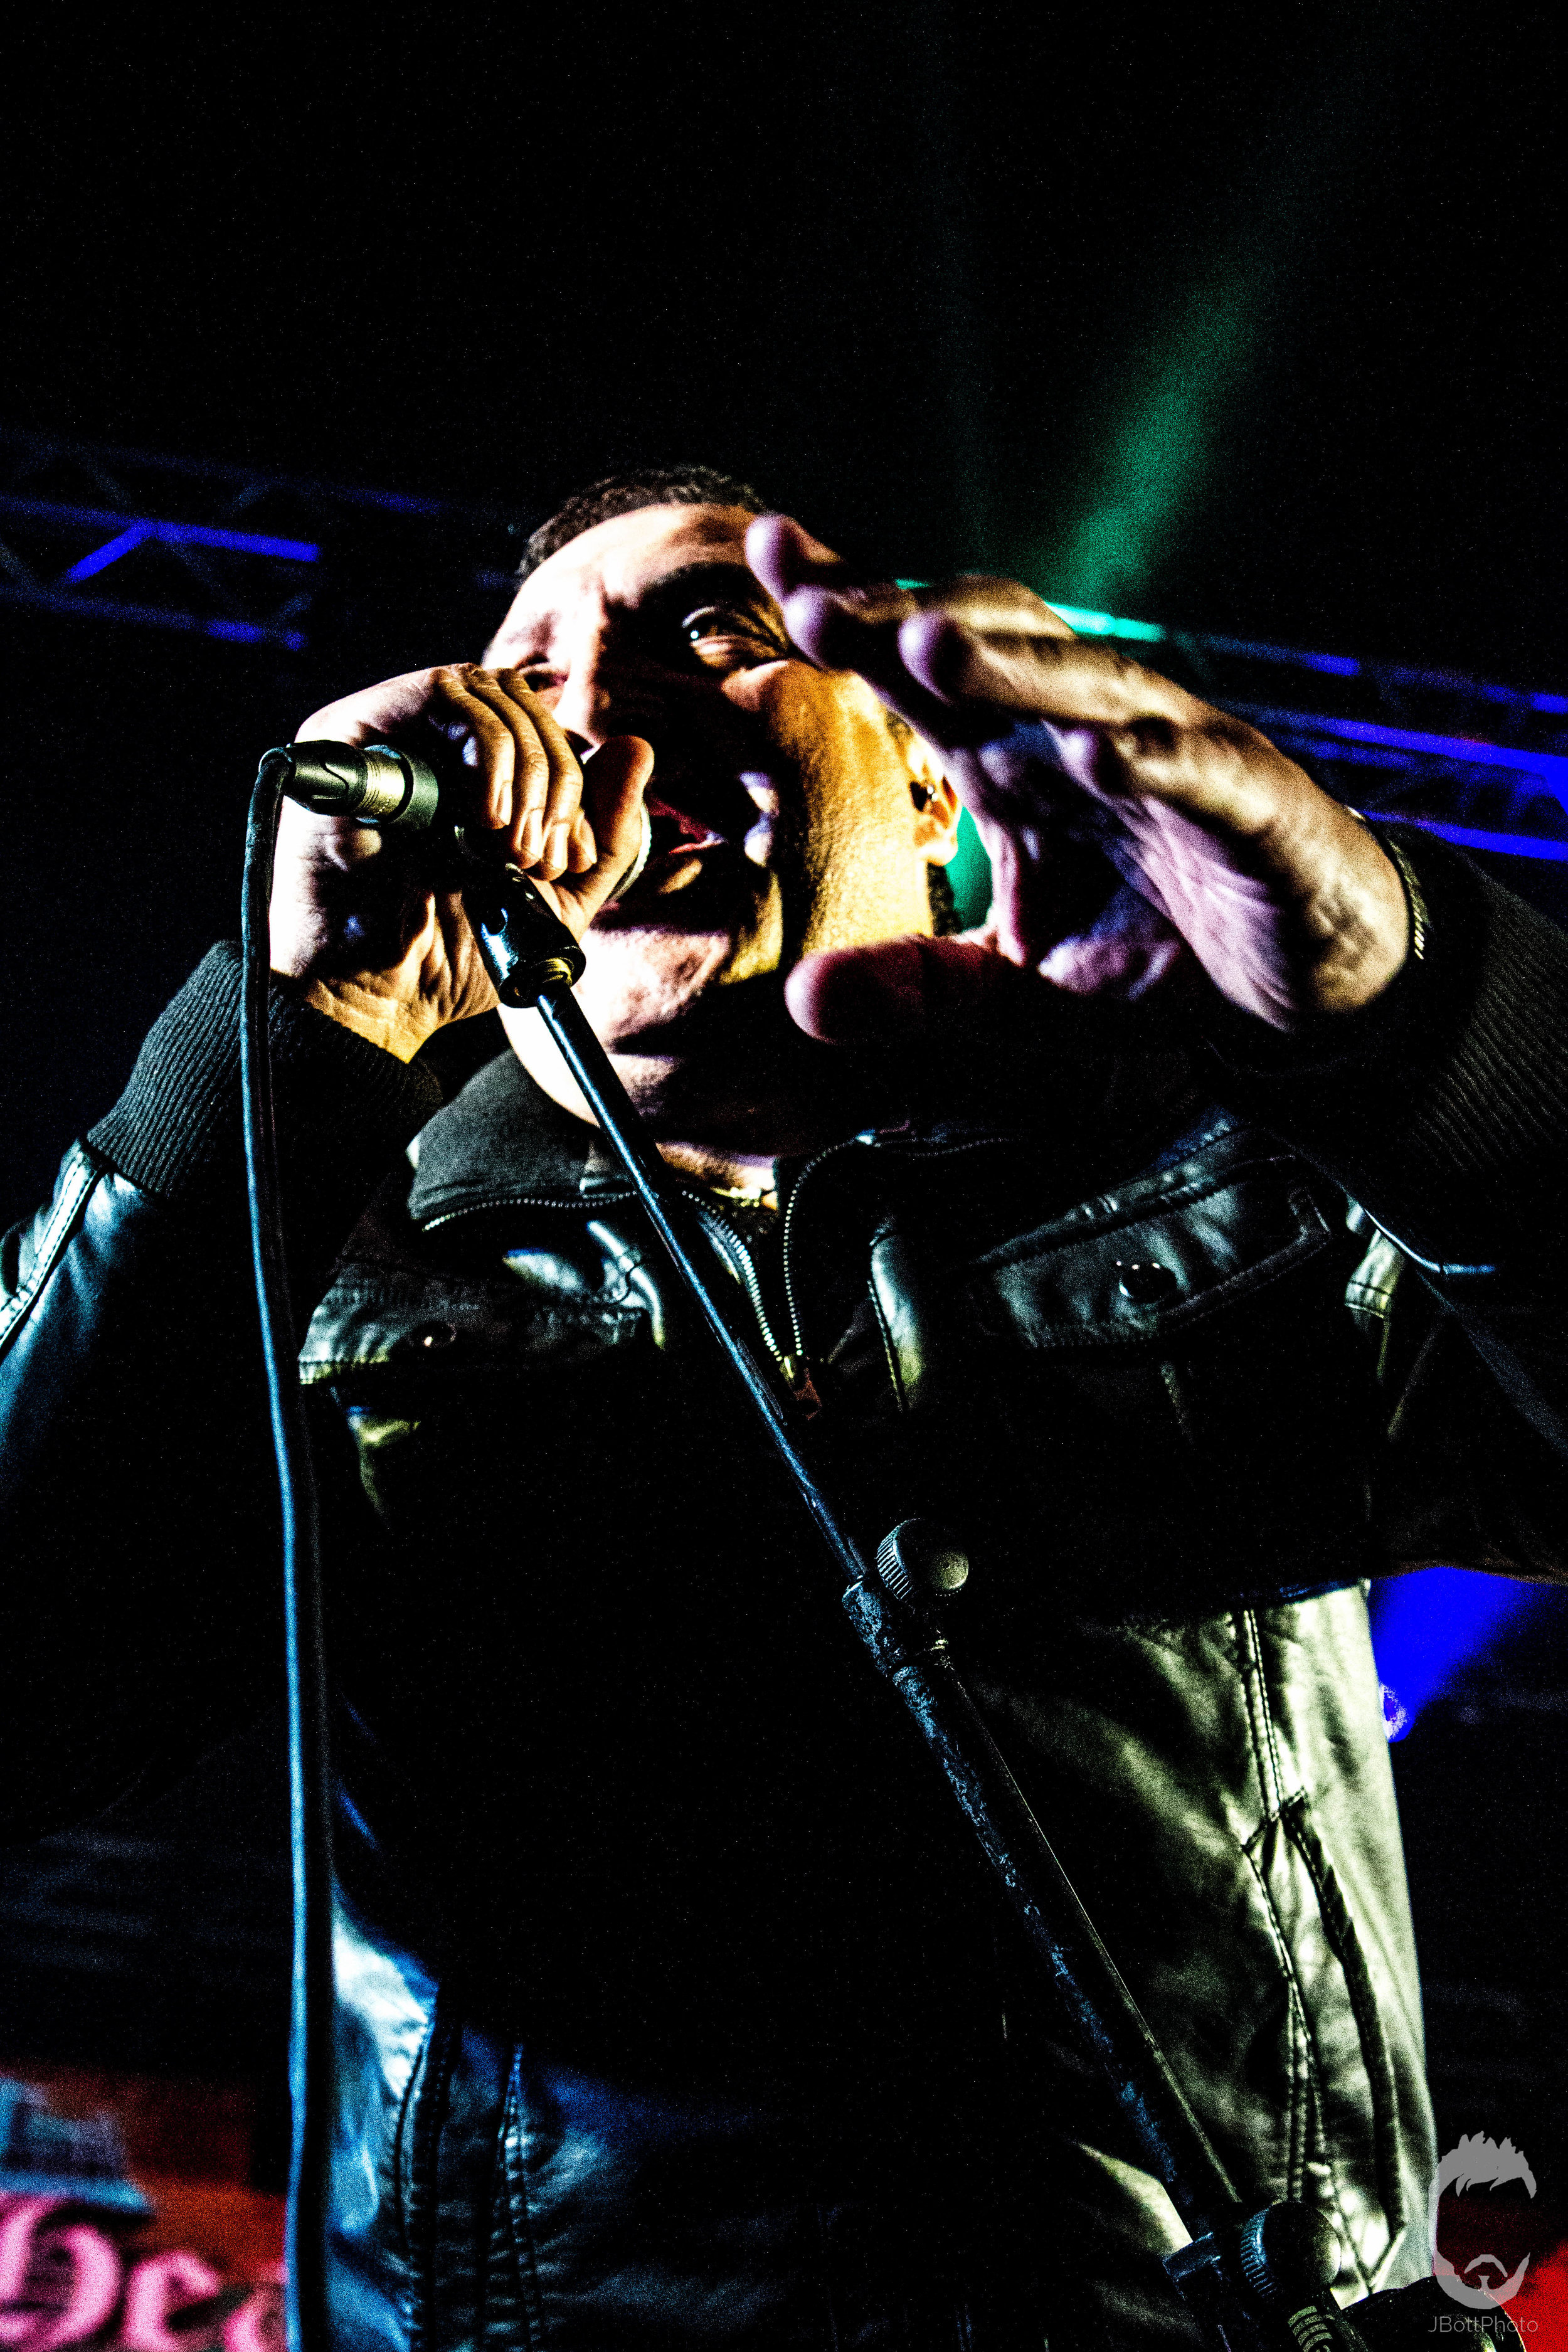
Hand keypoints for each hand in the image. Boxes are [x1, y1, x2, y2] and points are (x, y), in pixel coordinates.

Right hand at [270, 664, 652, 1059]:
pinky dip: (486, 749)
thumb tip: (638, 747)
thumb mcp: (557, 896)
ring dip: (523, 768)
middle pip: (517, 700)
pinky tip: (487, 820)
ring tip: (511, 847)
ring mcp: (384, 730)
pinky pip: (438, 693)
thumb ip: (605, 832)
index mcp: (466, 771)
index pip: (538, 727)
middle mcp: (423, 741)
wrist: (382, 997)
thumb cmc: (454, 954)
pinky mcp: (349, 731)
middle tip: (540, 854)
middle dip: (553, 777)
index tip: (571, 856)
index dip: (571, 782)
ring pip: (485, 689)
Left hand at [745, 517, 1408, 1037]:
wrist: (1304, 990)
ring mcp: (1172, 756)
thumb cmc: (1159, 963)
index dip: (850, 616)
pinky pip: (1201, 769)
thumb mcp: (1021, 997)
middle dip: (901, 617)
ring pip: (1088, 684)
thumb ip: (922, 990)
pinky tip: (1096, 752)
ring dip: (1012, 662)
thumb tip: (804, 1002)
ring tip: (928, 644)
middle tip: (812, 600)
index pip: (916, 673)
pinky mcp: (1255, 803)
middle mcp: (1080, 735)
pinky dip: (1154, 756)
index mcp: (1012, 762)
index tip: (765, 565)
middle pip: (988, 647)